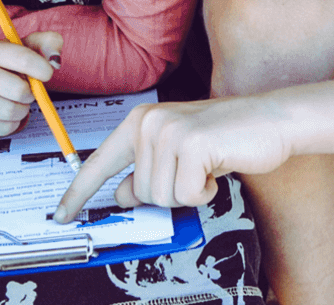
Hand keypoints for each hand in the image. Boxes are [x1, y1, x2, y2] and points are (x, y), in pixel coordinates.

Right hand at [0, 32, 64, 136]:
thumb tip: (54, 61)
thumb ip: (49, 43)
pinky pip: (4, 128)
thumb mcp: (29, 47)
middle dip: (31, 93)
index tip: (47, 74)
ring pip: (10, 111)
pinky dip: (13, 123)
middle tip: (27, 90)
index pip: (23, 59)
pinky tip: (7, 113)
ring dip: (22, 109)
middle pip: (19, 90)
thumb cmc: (11, 64)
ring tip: (17, 101)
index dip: (42, 69)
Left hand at [52, 96, 292, 221]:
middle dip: (171, 193)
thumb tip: (119, 195)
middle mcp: (148, 122)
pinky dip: (207, 191)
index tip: (61, 214)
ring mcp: (168, 131)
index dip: (79, 193)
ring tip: (207, 166)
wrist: (272, 119)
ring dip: (190, 192)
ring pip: (161, 197)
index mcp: (140, 121)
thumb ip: (147, 172)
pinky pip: (187, 195)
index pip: (100, 162)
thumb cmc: (227, 137)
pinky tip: (218, 167)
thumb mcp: (179, 155)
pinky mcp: (191, 144)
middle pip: (140, 193)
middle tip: (196, 171)